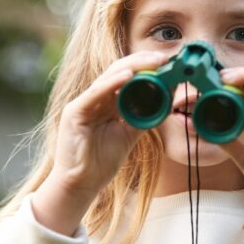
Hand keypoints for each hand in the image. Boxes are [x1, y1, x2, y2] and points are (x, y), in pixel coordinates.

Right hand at [51, 51, 170, 197]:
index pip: (127, 77)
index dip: (146, 69)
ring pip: (107, 78)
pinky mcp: (74, 112)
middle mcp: (94, 99)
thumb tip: (164, 103)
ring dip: (131, 68)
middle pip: (118, 72)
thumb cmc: (101, 161)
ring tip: (151, 63)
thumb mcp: (129, 135)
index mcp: (106, 102)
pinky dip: (111, 83)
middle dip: (142, 63)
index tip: (168, 65)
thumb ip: (142, 117)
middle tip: (163, 59)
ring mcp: (83, 103)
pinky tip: (127, 77)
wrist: (81, 184)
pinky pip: (94, 93)